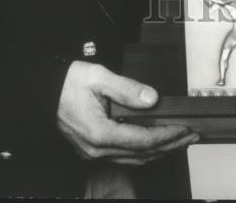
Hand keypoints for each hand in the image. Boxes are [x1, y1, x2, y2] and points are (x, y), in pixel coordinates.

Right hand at [57, 61, 197, 164]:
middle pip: (143, 154)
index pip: (144, 140)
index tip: (186, 128)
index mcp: (101, 133)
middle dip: (171, 146)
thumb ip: (127, 88)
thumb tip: (152, 99)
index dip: (168, 135)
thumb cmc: (68, 83)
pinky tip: (155, 143)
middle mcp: (98, 149)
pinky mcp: (93, 149)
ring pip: (135, 158)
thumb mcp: (99, 77)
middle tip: (192, 136)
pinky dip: (145, 151)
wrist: (43, 93)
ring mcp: (94, 152)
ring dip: (160, 151)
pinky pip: (125, 155)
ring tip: (180, 140)